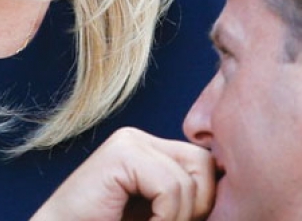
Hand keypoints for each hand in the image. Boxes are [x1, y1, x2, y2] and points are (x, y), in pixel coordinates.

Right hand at [30, 127, 214, 220]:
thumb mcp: (159, 217)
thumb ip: (185, 203)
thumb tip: (231, 194)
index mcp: (151, 152)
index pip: (205, 165)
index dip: (205, 203)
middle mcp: (140, 139)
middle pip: (204, 164)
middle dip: (199, 206)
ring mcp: (129, 142)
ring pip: (190, 179)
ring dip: (178, 219)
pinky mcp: (120, 153)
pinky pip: (170, 186)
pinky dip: (165, 218)